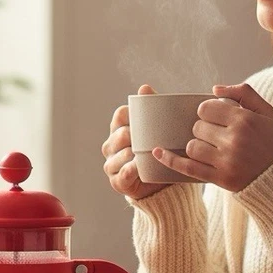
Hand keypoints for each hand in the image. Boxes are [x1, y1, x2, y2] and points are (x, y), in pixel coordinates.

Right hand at [102, 84, 169, 200]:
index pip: (120, 115)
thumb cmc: (158, 153)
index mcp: (119, 129)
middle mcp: (111, 146)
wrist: (161, 185)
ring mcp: (111, 164)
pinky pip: (123, 173)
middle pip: (121, 134)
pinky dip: (132, 170)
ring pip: (121, 154)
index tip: (146, 119)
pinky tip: (139, 167)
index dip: (132, 115)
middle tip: (150, 138)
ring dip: (135, 154)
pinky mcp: (117, 181)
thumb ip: (152, 109)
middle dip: (135, 136)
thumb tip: (144, 87)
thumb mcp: (158, 131)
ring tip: (148, 154)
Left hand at [153, 83, 272, 192]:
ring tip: (210, 149)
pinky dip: (170, 160)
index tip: (216, 118)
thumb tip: (215, 89)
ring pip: (192, 146)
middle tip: (216, 136)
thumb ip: (244, 94)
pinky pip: (188, 168)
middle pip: (198, 126)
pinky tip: (158, 152)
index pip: (207, 108)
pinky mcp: (221, 179)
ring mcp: (227, 160)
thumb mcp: (269, 113)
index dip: (208, 112)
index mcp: (245, 119)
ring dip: (196, 145)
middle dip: (202, 129)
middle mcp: (234, 139)